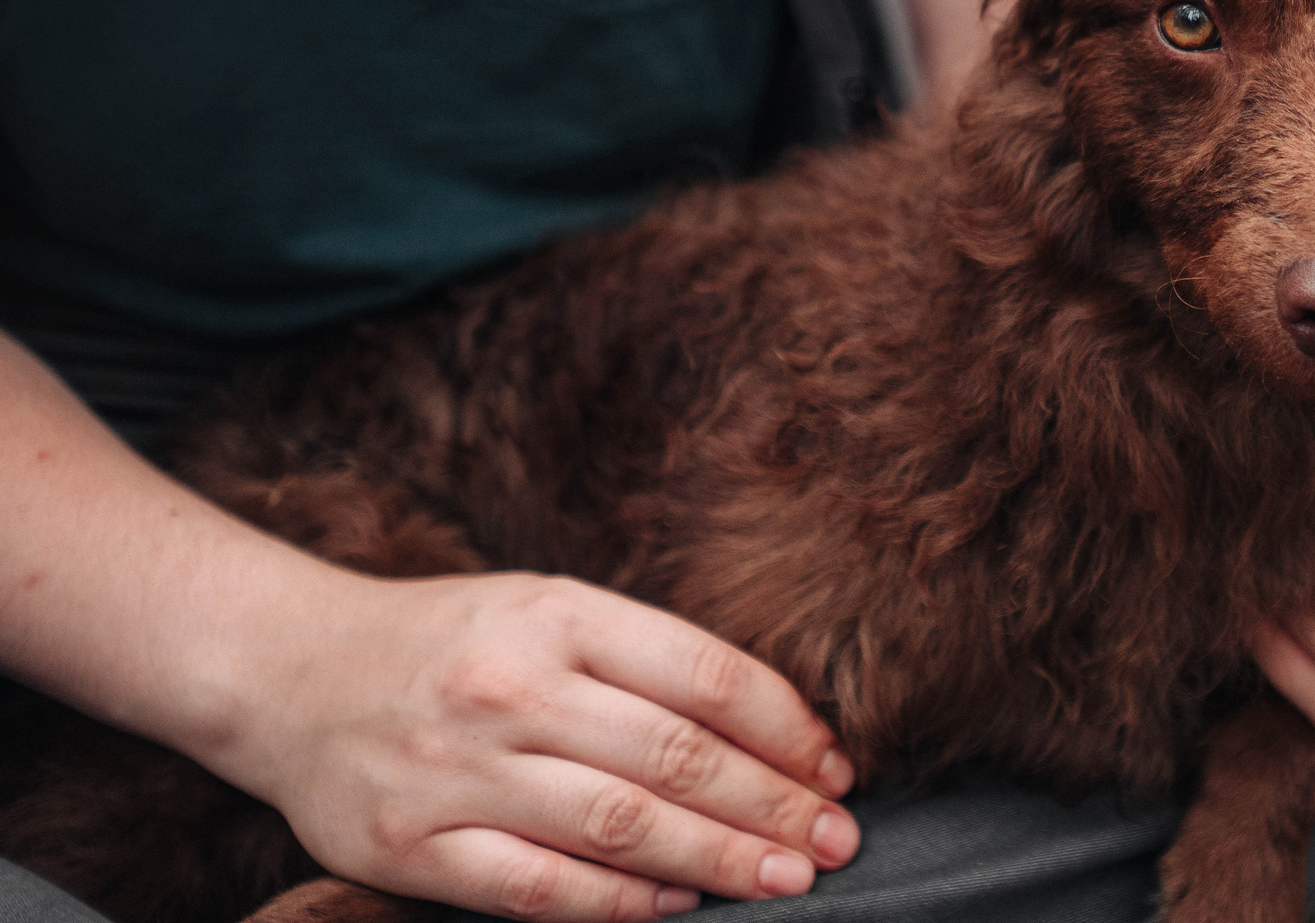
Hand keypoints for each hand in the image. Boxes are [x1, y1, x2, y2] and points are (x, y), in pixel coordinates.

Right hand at [219, 570, 858, 921]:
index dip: (785, 728)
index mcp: (557, 615)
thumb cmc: (451, 643)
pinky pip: (535, 888)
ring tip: (787, 876)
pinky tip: (676, 904)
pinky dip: (616, 903)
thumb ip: (646, 662)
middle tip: (839, 839)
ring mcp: (455, 770)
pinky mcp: (408, 845)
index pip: (704, 675)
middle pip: (674, 756)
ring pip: (618, 825)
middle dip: (773, 805)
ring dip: (718, 858)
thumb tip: (776, 731)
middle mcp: (510, 688)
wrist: (286, 670)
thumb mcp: (548, 611)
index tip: (837, 768)